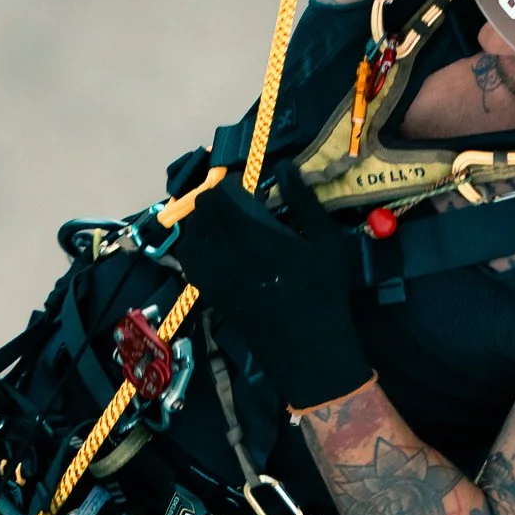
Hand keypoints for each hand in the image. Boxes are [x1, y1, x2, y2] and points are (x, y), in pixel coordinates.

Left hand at [173, 162, 371, 410]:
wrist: (308, 348)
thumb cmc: (322, 291)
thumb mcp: (325, 241)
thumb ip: (303, 200)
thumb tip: (285, 166)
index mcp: (249, 235)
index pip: (212, 199)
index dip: (222, 188)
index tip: (240, 188)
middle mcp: (222, 254)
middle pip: (198, 217)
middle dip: (212, 205)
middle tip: (232, 206)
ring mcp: (212, 278)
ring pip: (189, 241)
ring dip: (201, 228)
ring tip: (222, 228)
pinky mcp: (211, 297)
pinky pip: (191, 266)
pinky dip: (197, 252)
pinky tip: (216, 252)